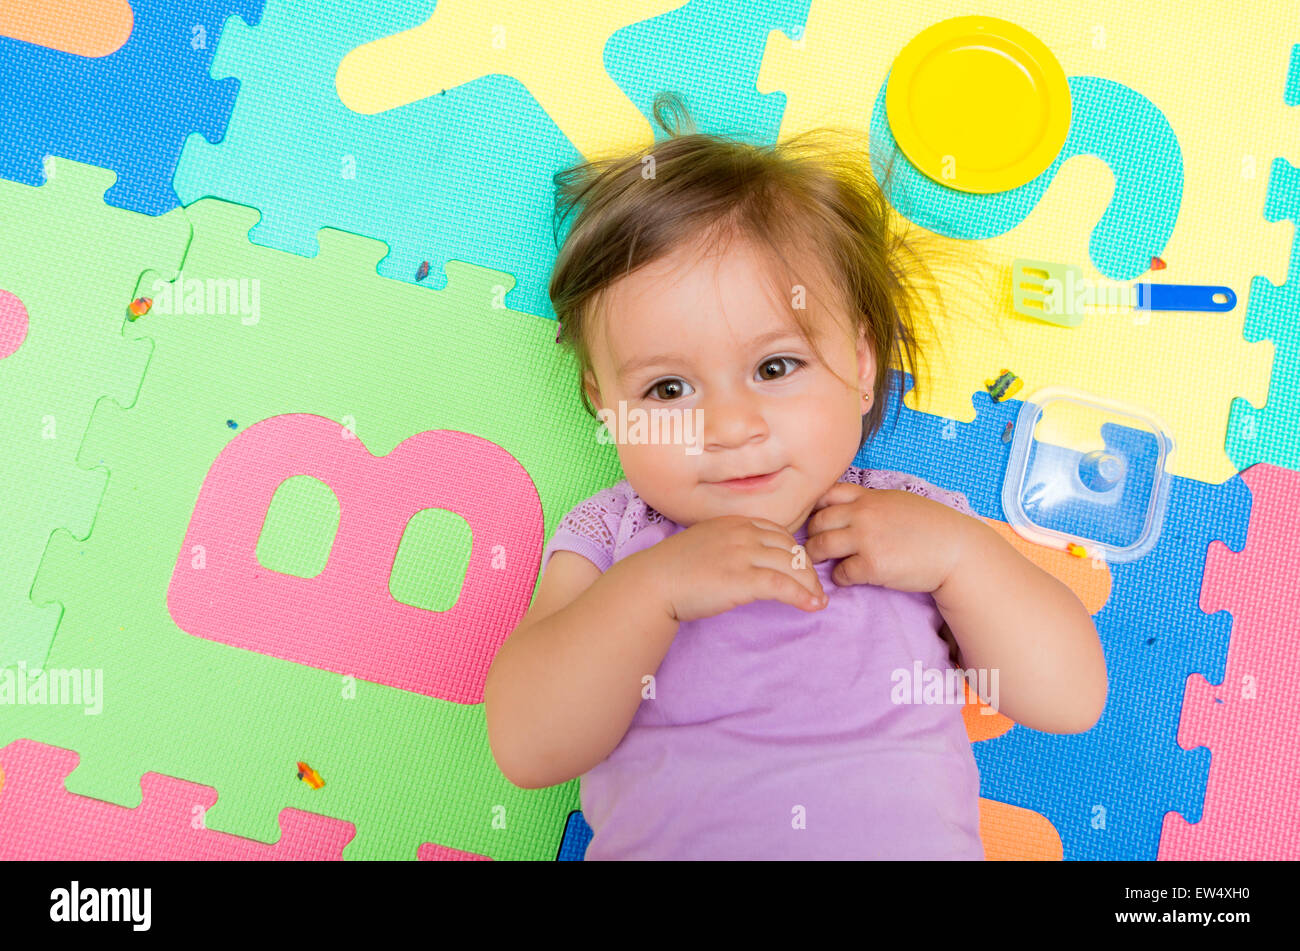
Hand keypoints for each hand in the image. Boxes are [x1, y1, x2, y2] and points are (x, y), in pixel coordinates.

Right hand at [647, 515, 827, 622]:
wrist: (653, 582)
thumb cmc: (673, 568)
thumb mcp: (705, 542)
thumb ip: (728, 544)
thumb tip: (745, 561)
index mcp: (735, 521)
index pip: (779, 532)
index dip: (795, 552)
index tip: (801, 569)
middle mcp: (743, 533)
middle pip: (791, 548)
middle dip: (807, 570)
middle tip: (815, 589)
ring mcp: (744, 554)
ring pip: (792, 566)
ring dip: (810, 585)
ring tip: (818, 601)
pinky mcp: (743, 579)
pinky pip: (783, 586)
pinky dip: (802, 596)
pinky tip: (812, 606)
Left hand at [803, 482, 970, 593]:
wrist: (957, 550)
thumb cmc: (931, 527)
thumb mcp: (899, 502)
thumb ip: (871, 503)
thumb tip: (847, 510)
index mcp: (869, 497)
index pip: (826, 494)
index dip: (815, 508)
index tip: (815, 520)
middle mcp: (863, 514)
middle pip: (817, 521)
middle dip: (811, 534)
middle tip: (814, 545)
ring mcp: (866, 539)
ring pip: (820, 546)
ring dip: (817, 557)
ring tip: (822, 562)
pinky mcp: (872, 566)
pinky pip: (840, 573)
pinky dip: (840, 577)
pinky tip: (848, 577)